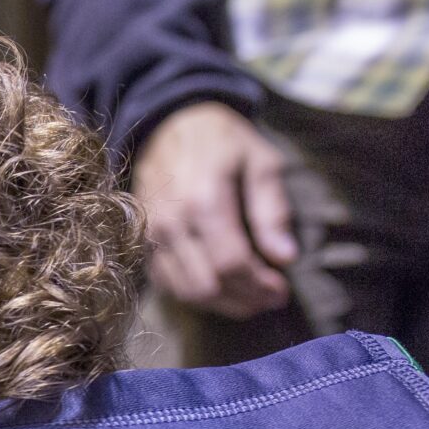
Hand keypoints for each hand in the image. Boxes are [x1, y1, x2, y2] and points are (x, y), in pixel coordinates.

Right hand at [131, 101, 299, 318]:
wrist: (169, 125)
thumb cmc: (222, 141)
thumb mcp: (260, 161)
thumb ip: (272, 210)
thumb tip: (285, 257)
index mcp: (204, 201)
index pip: (231, 263)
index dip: (259, 284)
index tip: (282, 289)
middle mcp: (171, 224)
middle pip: (207, 285)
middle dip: (243, 298)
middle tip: (270, 297)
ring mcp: (152, 237)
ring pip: (185, 292)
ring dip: (221, 303)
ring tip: (250, 298)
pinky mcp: (143, 244)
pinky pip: (167, 284)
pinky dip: (197, 294)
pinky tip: (222, 288)